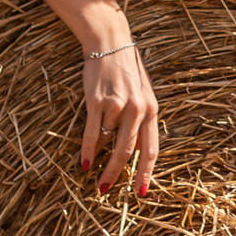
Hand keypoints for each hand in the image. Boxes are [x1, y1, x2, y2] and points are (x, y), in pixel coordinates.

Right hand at [81, 39, 159, 194]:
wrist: (110, 43)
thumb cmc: (126, 72)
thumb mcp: (142, 94)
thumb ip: (141, 121)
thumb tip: (136, 151)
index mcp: (151, 110)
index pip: (151, 149)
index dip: (145, 173)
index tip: (140, 192)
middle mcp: (137, 109)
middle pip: (128, 152)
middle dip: (117, 174)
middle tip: (107, 190)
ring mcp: (116, 105)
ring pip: (108, 143)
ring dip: (101, 163)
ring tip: (95, 178)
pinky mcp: (96, 101)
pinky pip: (91, 133)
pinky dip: (86, 150)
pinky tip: (83, 163)